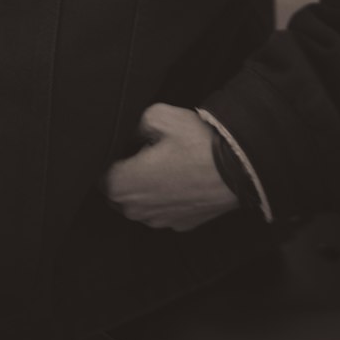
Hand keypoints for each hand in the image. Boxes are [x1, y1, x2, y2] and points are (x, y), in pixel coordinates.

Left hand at [101, 104, 238, 231]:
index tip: (120, 148)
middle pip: (118, 193)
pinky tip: (179, 178)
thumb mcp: (157, 115)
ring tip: (164, 165)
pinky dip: (165, 197)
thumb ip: (133, 125)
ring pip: (140, 204)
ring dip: (145, 188)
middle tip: (142, 153)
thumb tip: (130, 133)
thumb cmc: (197, 142)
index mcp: (125, 185)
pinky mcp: (181, 224)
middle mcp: (138, 210)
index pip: (99, 175)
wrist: (240, 167)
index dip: (108, 159)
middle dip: (124, 174)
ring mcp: (160, 221)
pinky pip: (162, 210)